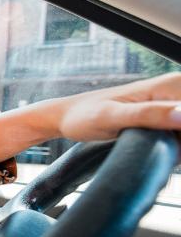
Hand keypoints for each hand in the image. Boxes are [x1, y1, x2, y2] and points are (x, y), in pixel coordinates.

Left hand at [55, 72, 180, 141]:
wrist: (67, 117)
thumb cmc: (84, 115)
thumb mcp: (113, 118)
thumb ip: (149, 115)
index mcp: (170, 85)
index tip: (174, 147)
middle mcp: (175, 89)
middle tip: (160, 151)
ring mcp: (171, 102)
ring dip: (179, 146)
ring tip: (154, 149)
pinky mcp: (165, 114)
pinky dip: (176, 147)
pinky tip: (158, 150)